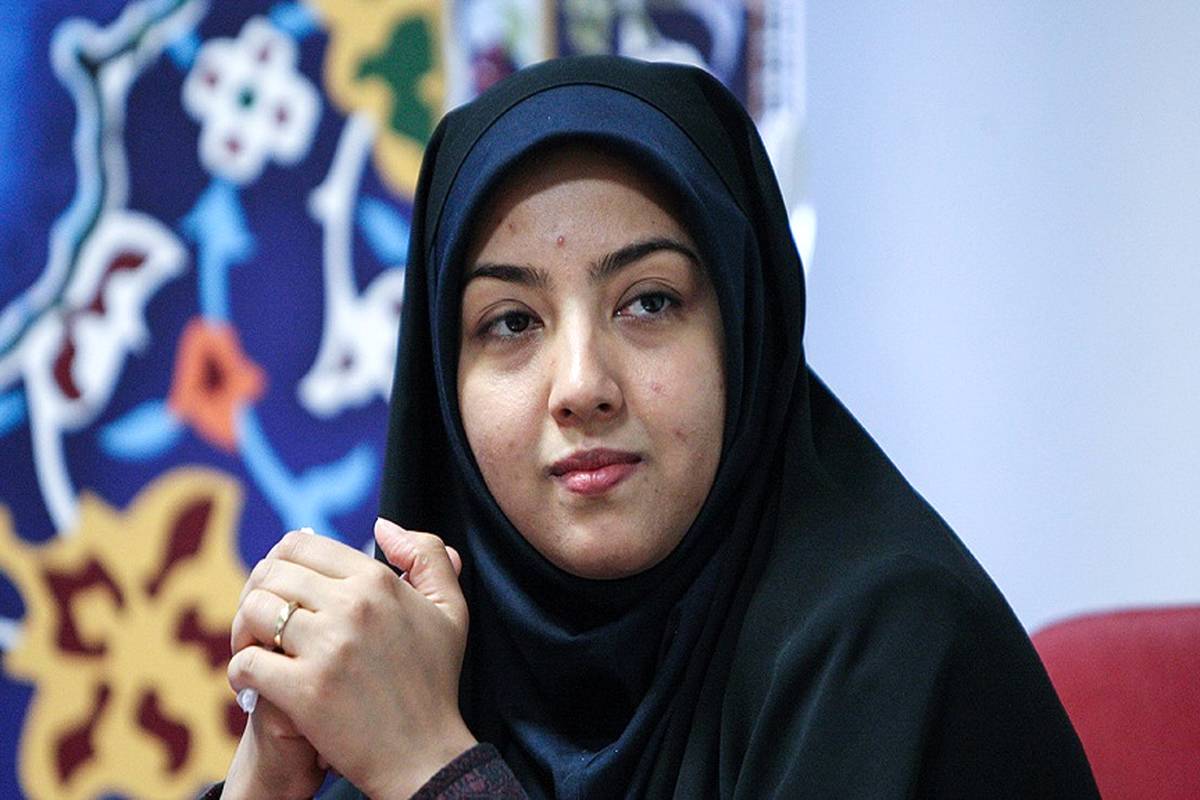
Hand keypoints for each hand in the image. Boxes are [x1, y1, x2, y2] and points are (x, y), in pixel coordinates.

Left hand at [227, 520, 476, 798]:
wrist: (425, 755)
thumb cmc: (435, 682)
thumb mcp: (449, 610)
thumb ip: (427, 555)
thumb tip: (382, 526)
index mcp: (379, 581)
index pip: (303, 545)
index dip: (282, 562)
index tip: (282, 588)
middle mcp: (353, 606)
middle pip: (272, 573)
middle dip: (257, 591)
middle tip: (260, 619)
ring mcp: (328, 648)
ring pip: (254, 611)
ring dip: (243, 628)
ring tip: (253, 647)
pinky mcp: (305, 690)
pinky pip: (246, 662)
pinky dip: (239, 671)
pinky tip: (250, 681)